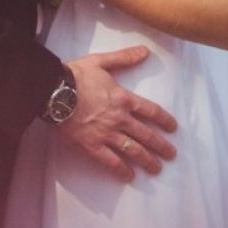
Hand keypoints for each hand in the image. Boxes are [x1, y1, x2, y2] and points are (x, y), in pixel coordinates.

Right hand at [58, 46, 176, 181]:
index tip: (173, 128)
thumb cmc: (76, 76)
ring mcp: (107, 134)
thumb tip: (145, 51)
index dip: (164, 119)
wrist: (54, 92)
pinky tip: (129, 176)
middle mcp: (119, 118)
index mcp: (123, 99)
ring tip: (156, 168)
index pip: (150, 110)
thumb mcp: (102, 62)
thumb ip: (124, 58)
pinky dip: (121, 170)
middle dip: (161, 145)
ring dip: (147, 160)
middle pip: (146, 134)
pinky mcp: (92, 146)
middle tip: (171, 155)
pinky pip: (111, 161)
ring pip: (132, 150)